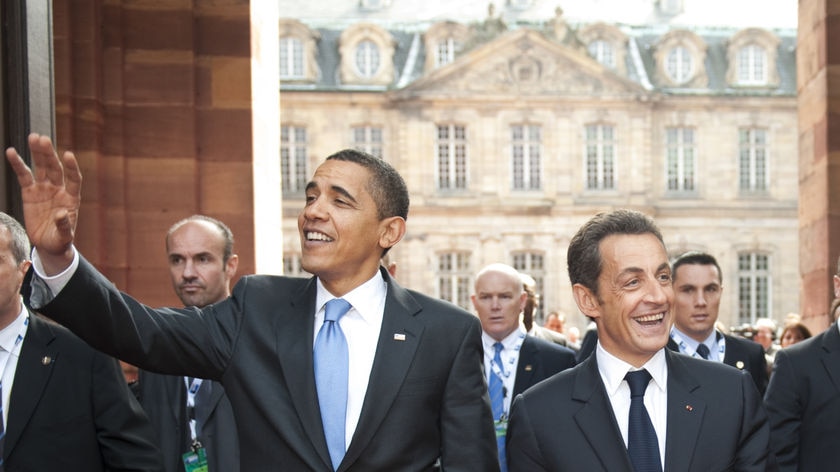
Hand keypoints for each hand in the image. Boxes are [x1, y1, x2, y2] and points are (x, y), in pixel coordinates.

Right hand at [5, 133, 80, 273]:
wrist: (48, 244)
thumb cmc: (60, 240)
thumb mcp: (64, 236)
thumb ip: (64, 226)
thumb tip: (61, 215)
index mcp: (71, 198)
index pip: (73, 179)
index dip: (71, 167)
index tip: (67, 154)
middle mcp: (59, 189)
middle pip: (54, 168)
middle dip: (49, 154)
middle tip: (42, 139)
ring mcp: (44, 189)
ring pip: (41, 167)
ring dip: (37, 153)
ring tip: (33, 137)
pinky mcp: (30, 192)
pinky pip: (23, 175)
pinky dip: (18, 164)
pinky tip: (11, 152)